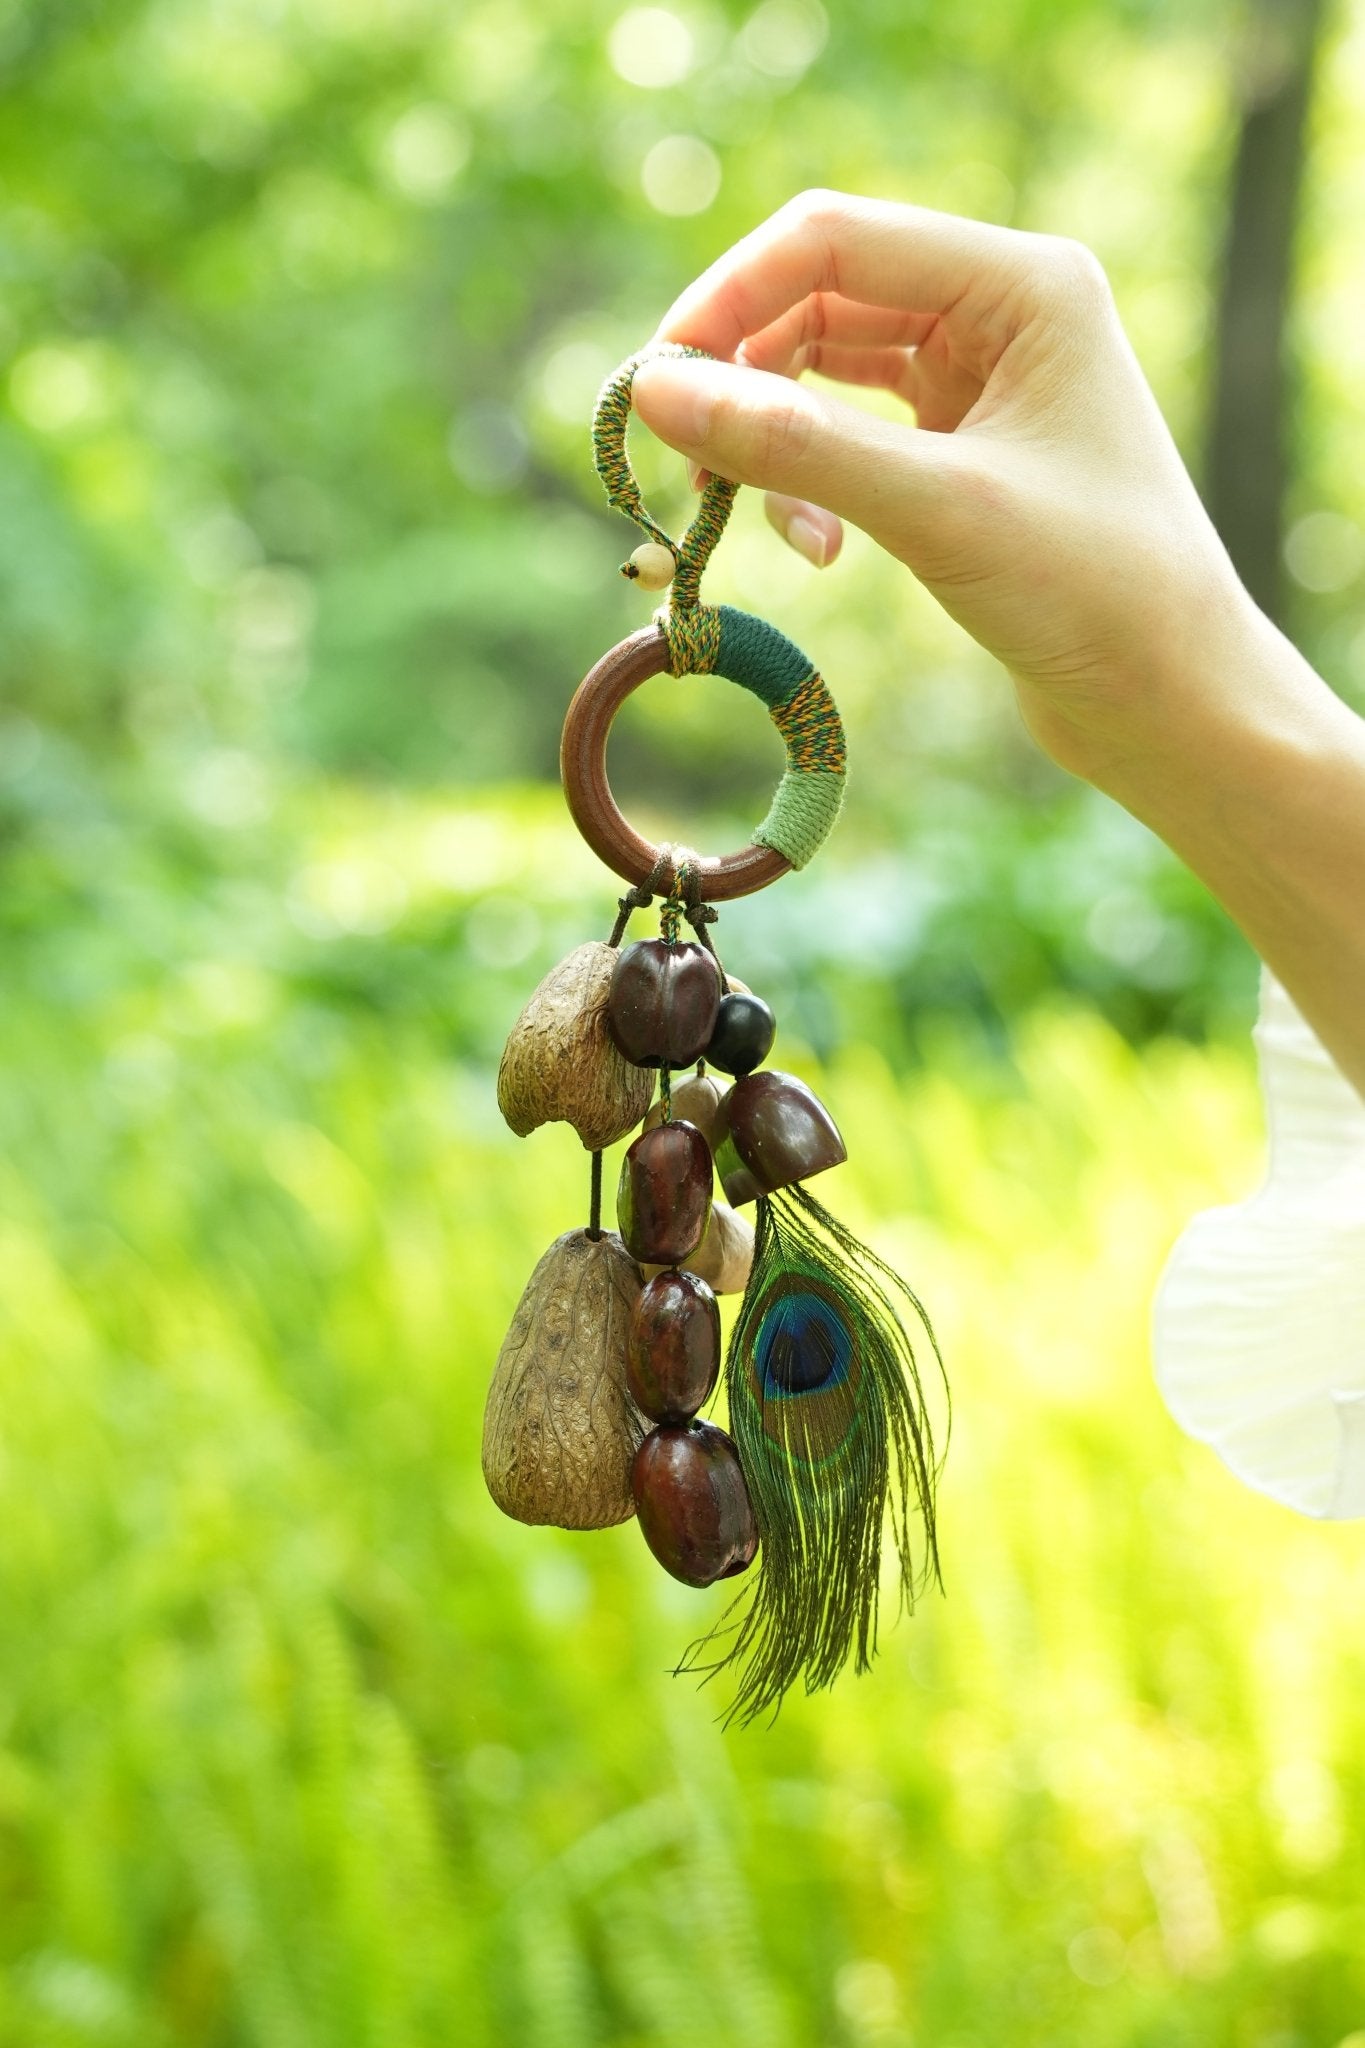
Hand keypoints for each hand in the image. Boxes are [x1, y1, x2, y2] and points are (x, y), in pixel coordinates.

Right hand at [631, 190, 1256, 786]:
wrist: (1170, 703)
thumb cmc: (1092, 594)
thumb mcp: (934, 510)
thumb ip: (794, 445)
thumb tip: (654, 392)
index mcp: (1023, 283)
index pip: (834, 238)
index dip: (730, 299)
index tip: (653, 384)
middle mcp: (1002, 311)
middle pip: (819, 296)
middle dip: (744, 377)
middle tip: (685, 466)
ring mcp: (981, 379)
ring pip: (824, 370)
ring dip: (773, 439)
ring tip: (767, 528)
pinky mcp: (961, 449)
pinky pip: (848, 433)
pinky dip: (812, 481)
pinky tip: (820, 548)